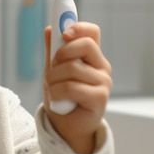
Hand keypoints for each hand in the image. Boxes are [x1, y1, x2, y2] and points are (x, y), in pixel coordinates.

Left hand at [42, 22, 111, 153]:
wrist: (65, 126)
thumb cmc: (61, 96)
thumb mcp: (53, 69)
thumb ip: (53, 50)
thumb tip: (50, 28)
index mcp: (91, 56)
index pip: (92, 32)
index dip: (79, 27)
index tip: (64, 33)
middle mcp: (101, 67)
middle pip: (86, 45)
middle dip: (61, 54)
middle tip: (53, 68)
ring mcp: (103, 82)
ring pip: (73, 68)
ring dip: (53, 79)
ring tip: (51, 89)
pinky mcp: (100, 98)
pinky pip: (72, 87)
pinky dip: (57, 92)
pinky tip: (56, 99)